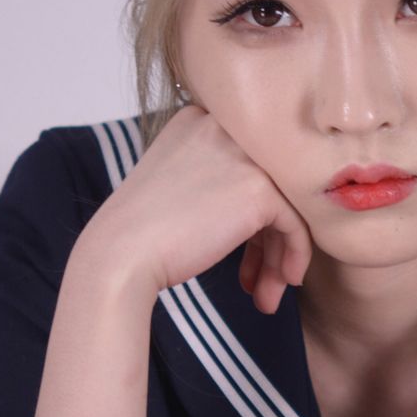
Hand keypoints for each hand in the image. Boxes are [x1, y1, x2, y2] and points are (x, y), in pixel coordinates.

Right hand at [84, 106, 311, 312]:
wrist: (121, 256)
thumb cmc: (143, 233)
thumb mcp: (180, 185)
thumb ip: (220, 181)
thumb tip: (271, 214)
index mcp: (200, 121)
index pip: (249, 165)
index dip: (254, 214)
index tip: (250, 252)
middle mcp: (225, 129)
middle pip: (272, 185)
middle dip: (270, 239)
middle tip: (263, 279)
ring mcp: (244, 156)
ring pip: (287, 206)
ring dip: (278, 256)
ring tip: (267, 295)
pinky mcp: (259, 188)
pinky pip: (296, 224)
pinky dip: (293, 256)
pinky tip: (279, 285)